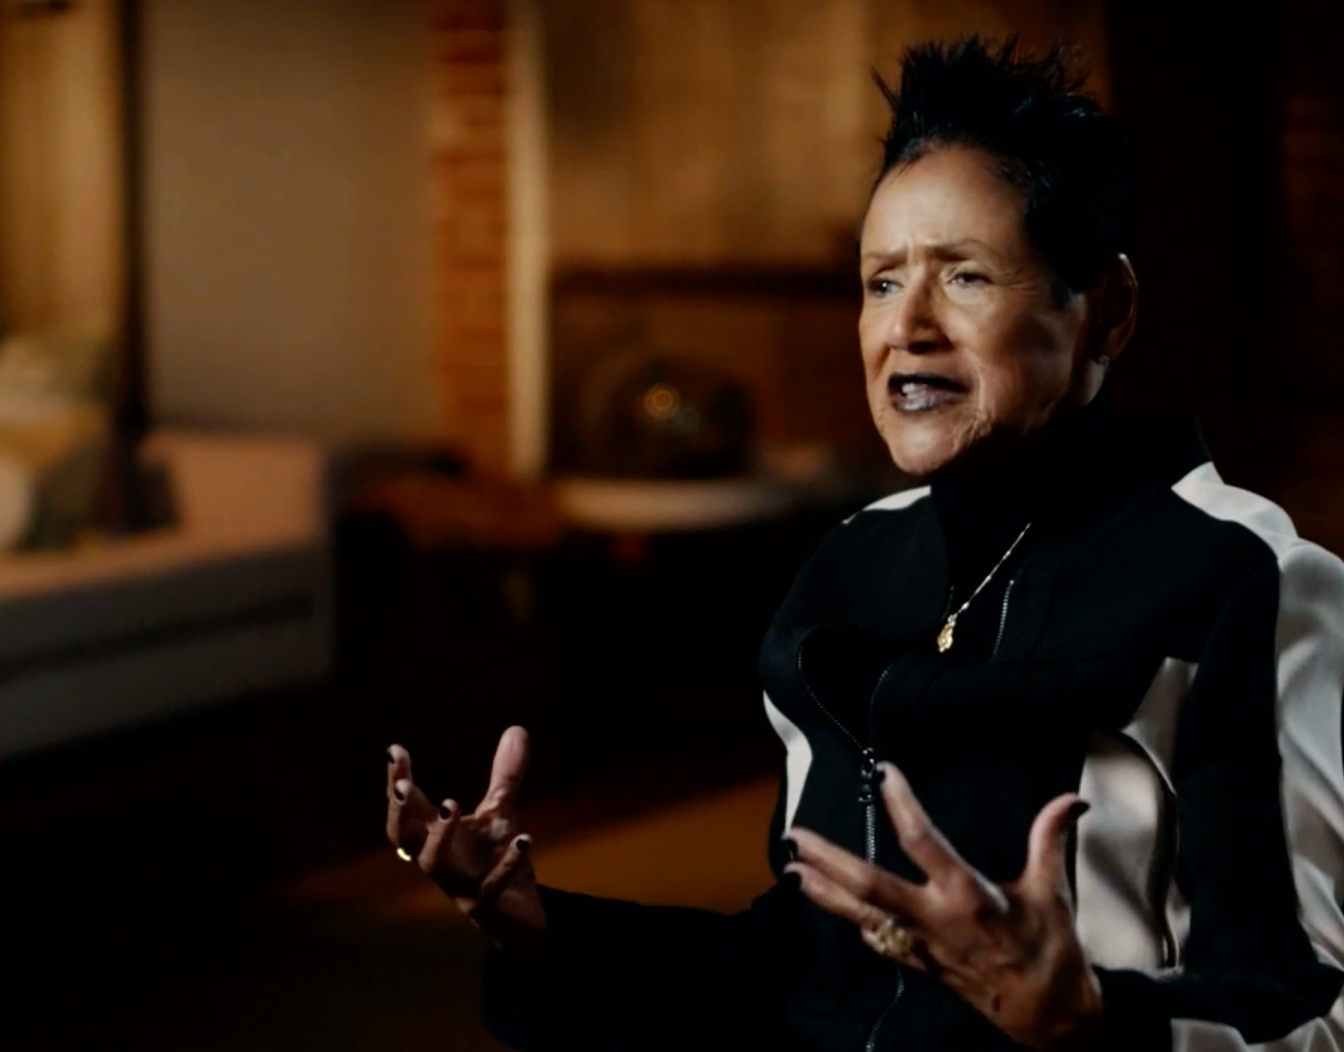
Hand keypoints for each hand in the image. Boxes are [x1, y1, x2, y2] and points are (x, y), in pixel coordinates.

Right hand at [386, 726, 546, 961]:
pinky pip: (490, 886)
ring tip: (450, 804)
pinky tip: (524, 839)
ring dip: (439, 835)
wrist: (518, 919)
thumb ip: (505, 776)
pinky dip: (506, 864)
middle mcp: (440, 860)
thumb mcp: (500, 814)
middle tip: (403, 785)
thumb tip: (517, 729)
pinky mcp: (485, 906)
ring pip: (435, 865)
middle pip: (405, 839)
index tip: (394, 750)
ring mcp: (459, 885)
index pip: (408, 808)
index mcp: (437, 837)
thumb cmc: (496, 860)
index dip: (398, 782)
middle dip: (399, 812)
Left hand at [786, 764, 1101, 1051]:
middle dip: (829, 860)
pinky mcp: (919, 965)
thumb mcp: (1054, 892)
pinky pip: (875, 939)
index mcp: (968, 896)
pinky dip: (851, 918)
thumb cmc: (1051, 953)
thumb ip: (1050, 840)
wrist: (1050, 1020)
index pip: (923, 841)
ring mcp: (922, 945)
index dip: (901, 804)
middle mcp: (935, 920)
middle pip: (870, 885)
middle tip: (797, 836)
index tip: (885, 773)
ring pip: (861, 915)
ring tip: (792, 870)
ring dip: (824, 892)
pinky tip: (832, 905)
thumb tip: (1070, 801)